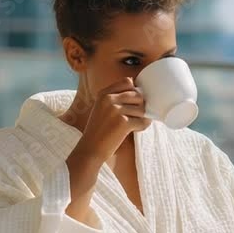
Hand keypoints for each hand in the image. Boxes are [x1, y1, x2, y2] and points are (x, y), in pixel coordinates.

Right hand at [65, 77, 148, 218]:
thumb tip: (140, 92)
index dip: (134, 92)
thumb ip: (116, 98)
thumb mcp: (102, 108)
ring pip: (142, 108)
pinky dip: (142, 126)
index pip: (128, 82)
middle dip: (140, 106)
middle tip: (135, 116)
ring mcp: (116, 110)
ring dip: (142, 117)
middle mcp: (109, 99)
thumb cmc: (98, 131)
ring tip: (134, 125)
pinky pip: (143, 121)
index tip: (132, 103)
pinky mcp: (123, 122)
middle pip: (138, 95)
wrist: (90, 150)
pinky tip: (135, 130)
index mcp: (103, 93)